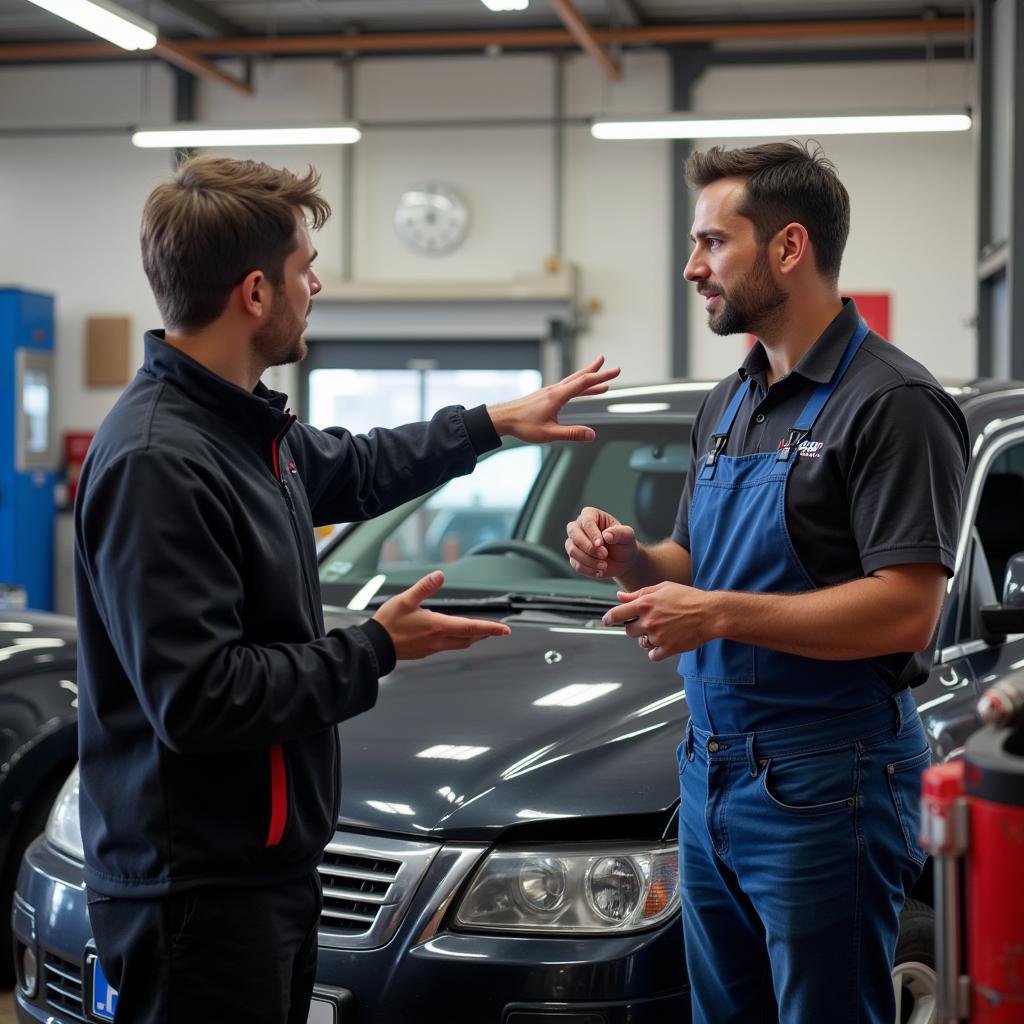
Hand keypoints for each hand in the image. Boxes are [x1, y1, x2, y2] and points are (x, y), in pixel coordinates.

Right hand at [373, 571, 509, 659]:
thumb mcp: (405, 600)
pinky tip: (451, 635)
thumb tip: (440, 575)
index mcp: (437, 626)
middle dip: (484, 634)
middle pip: (469, 639)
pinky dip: (456, 641)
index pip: (471, 628)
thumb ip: (424, 587)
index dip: (490, 628)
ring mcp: (432, 648)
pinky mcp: (425, 652)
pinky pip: (446, 647)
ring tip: (479, 632)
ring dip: (472, 638)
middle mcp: (438, 640)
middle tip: (496, 630)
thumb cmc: (388, 624)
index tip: (504, 629)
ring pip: (459, 645)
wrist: (374, 646)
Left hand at [486, 356, 619, 443]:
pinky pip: (567, 388)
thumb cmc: (523, 425)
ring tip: (602, 381)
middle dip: (596, 371)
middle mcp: (555, 390)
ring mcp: (550, 391)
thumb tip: (592, 434)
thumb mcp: (549, 433)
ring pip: (573, 382)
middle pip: (579, 377)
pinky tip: (581, 392)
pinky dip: (578, 388)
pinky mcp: (546, 396)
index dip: (601, 376)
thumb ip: (572, 433)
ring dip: (588, 379)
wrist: (504, 418)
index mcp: (558, 396)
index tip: (615, 371)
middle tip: (608, 363)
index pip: (584, 383)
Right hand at [565, 506, 639, 579]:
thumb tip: (606, 535)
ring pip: (572, 550)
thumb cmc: (624, 543)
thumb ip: (620, 532)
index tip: (601, 544)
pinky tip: (600, 571)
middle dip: (588, 547)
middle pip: (573, 533)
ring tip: (604, 565)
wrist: (623, 560)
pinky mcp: (574, 557)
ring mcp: (574, 542)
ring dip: (589, 560)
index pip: (586, 520)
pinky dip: (588, 570)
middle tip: (604, 555)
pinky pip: (575, 564)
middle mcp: (579, 526)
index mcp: (591, 515)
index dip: (592, 533)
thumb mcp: (628, 536)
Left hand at [601, 582, 720, 662]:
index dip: (608, 618)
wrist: (711, 613)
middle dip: (635, 627)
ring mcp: (657, 636)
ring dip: (647, 639)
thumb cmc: (688, 597)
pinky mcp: (668, 648)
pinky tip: (665, 642)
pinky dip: (657, 651)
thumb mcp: (663, 588)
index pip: (616, 614)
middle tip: (649, 622)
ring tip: (662, 630)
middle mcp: (648, 621)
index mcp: (644, 604)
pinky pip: (653, 655)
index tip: (606, 621)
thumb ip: (639, 593)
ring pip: (642, 643)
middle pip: (628, 631)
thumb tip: (620, 596)